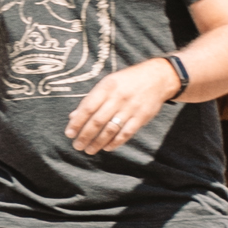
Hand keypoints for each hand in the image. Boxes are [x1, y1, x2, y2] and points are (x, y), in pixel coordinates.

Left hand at [66, 58, 180, 155]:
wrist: (157, 77)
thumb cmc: (126, 81)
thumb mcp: (107, 84)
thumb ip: (91, 100)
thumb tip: (73, 117)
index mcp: (106, 87)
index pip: (87, 108)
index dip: (77, 122)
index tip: (69, 134)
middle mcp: (118, 98)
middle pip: (98, 121)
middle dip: (85, 136)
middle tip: (77, 146)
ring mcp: (131, 108)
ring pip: (111, 129)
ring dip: (98, 142)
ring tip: (89, 150)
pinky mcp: (142, 117)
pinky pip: (126, 132)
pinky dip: (115, 142)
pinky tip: (107, 147)